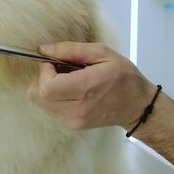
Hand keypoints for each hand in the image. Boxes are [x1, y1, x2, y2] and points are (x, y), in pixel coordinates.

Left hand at [27, 41, 157, 129]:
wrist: (137, 106)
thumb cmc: (124, 77)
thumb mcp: (103, 53)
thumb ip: (71, 49)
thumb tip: (44, 49)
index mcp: (86, 89)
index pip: (46, 86)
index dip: (44, 70)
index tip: (55, 61)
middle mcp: (77, 109)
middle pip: (36, 95)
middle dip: (42, 78)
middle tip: (59, 69)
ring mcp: (73, 120)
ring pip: (40, 102)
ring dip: (47, 87)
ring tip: (68, 79)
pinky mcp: (71, 125)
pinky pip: (49, 108)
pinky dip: (54, 96)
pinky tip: (71, 89)